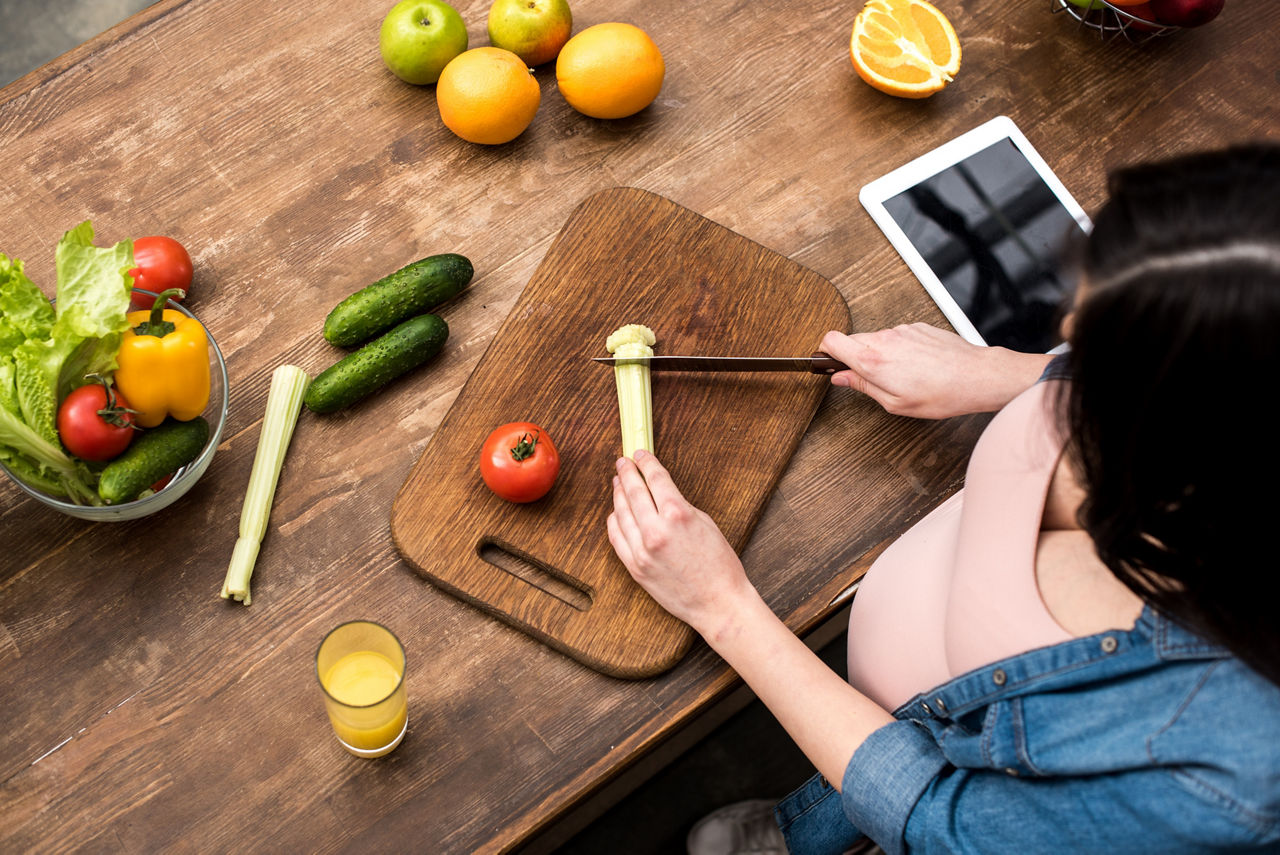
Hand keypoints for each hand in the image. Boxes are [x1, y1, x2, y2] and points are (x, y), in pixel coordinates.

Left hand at [607, 450, 756, 636]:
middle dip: (627, 473)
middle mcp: (656, 531)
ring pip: (620, 513)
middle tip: (623, 463)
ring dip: (618, 494)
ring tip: (618, 483)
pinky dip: (614, 521)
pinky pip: (617, 538)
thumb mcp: (705, 523)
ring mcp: (642, 551)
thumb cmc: (719, 565)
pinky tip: (616, 512)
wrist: (718, 603)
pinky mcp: (635, 568)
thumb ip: (679, 506)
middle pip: (634, 492)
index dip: (646, 463)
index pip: (655, 479)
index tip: (640, 455)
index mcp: (678, 515)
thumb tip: (661, 493)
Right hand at [821, 324, 1051, 418]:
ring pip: (875, 338)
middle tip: (865, 377)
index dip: (825, 352)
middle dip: (852, 357)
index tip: (828, 362)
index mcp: (873, 360)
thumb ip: (863, 387)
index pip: (831, 340)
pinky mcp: (918, 327)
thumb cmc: (942, 394)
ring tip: (899, 375)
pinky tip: (914, 366)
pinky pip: (896, 336)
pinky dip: (898, 349)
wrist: (976, 377)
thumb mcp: (894, 403)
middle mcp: (885, 339)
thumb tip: (842, 379)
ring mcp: (902, 330)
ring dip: (878, 354)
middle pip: (851, 339)